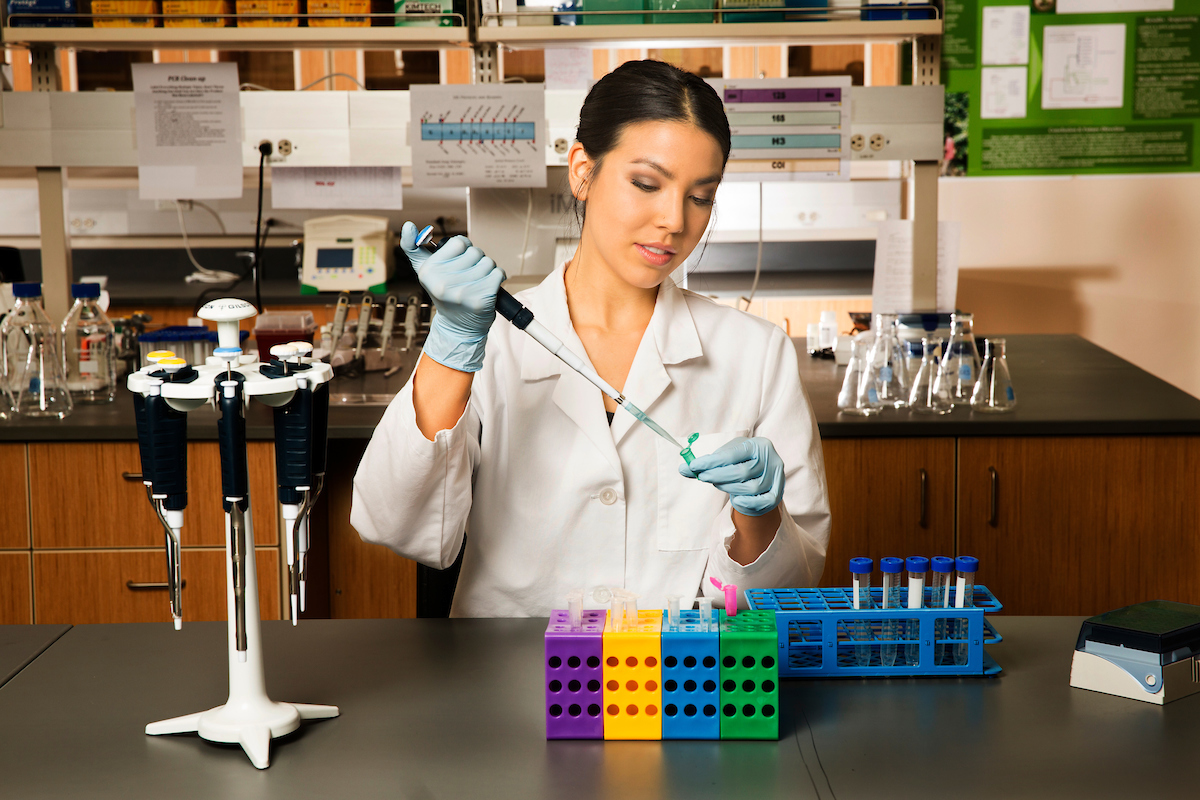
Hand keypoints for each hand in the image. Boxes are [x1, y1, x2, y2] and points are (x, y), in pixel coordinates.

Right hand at [401, 221, 505, 372]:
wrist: (458, 326)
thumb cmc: (444, 292)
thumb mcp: (425, 271)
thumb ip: (414, 248)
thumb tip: (408, 225)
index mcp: (428, 272)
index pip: (459, 242)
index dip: (463, 248)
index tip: (458, 260)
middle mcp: (443, 283)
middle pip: (475, 252)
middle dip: (476, 260)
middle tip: (468, 276)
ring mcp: (462, 293)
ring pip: (488, 262)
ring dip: (487, 269)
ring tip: (477, 282)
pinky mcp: (480, 300)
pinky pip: (498, 273)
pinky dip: (497, 278)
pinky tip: (488, 287)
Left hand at [679, 437, 784, 516]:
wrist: (760, 474)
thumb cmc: (740, 463)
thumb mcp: (725, 457)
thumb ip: (706, 464)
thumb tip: (682, 469)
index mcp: (758, 445)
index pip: (732, 454)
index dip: (711, 461)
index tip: (694, 466)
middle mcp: (771, 459)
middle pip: (741, 472)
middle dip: (718, 475)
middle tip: (703, 476)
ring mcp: (777, 477)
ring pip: (750, 488)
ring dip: (729, 488)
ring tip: (718, 484)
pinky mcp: (778, 493)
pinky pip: (763, 501)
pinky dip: (747, 502)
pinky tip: (736, 500)